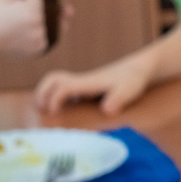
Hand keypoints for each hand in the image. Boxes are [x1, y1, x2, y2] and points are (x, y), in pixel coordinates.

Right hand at [0, 0, 50, 61]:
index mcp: (32, 11)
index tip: (9, 6)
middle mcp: (39, 27)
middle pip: (40, 10)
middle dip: (28, 10)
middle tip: (8, 17)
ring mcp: (40, 41)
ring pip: (41, 23)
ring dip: (32, 22)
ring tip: (12, 26)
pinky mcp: (38, 51)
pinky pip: (41, 37)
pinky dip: (33, 35)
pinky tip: (17, 35)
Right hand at [35, 50, 151, 116]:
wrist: (139, 68)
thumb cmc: (134, 79)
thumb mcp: (129, 90)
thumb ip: (118, 99)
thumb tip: (107, 110)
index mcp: (88, 82)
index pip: (62, 87)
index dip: (54, 99)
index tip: (53, 113)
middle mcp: (82, 81)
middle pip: (52, 79)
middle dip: (42, 93)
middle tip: (40, 110)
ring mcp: (83, 82)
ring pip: (56, 81)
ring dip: (46, 93)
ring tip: (45, 112)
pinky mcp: (86, 86)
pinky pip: (65, 89)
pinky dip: (57, 97)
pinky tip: (62, 113)